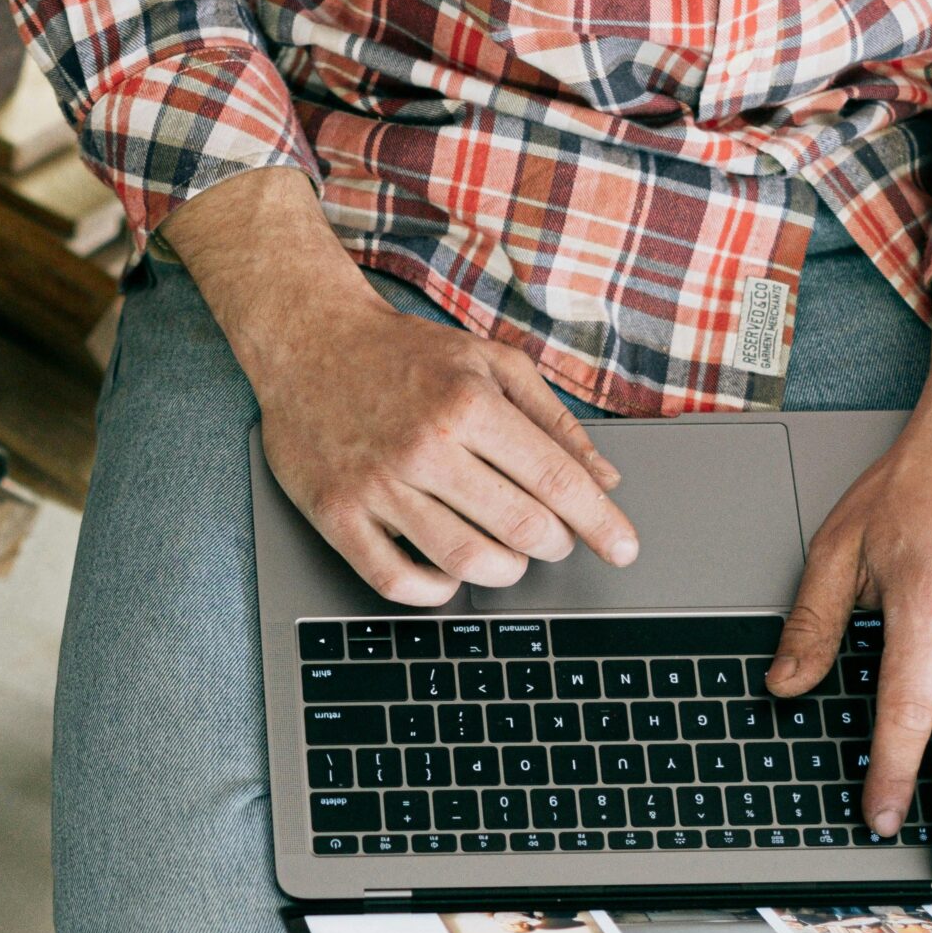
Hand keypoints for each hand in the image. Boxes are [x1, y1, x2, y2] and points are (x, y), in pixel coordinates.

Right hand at [160, 168, 636, 601]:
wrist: (309, 340)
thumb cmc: (403, 352)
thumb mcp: (490, 362)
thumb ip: (552, 418)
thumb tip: (603, 478)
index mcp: (470, 403)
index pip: (555, 480)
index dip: (600, 523)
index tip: (622, 549)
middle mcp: (425, 446)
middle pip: (518, 527)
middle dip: (552, 544)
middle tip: (553, 540)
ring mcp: (377, 484)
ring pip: (463, 561)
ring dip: (502, 570)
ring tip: (506, 556)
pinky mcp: (336, 513)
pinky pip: (393, 580)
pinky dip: (434, 591)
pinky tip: (446, 575)